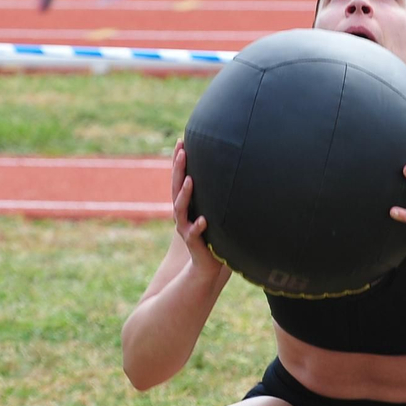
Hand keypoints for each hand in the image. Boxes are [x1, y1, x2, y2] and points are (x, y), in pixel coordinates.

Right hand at [171, 140, 223, 278]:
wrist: (206, 265)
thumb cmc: (211, 234)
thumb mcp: (211, 210)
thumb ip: (214, 194)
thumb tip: (229, 169)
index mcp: (186, 204)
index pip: (179, 178)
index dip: (178, 161)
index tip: (180, 141)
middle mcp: (182, 214)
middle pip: (176, 188)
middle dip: (178, 169)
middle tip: (182, 152)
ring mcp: (186, 227)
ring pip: (180, 209)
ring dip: (184, 194)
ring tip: (190, 180)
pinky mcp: (193, 242)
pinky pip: (194, 234)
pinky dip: (198, 226)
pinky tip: (203, 220)